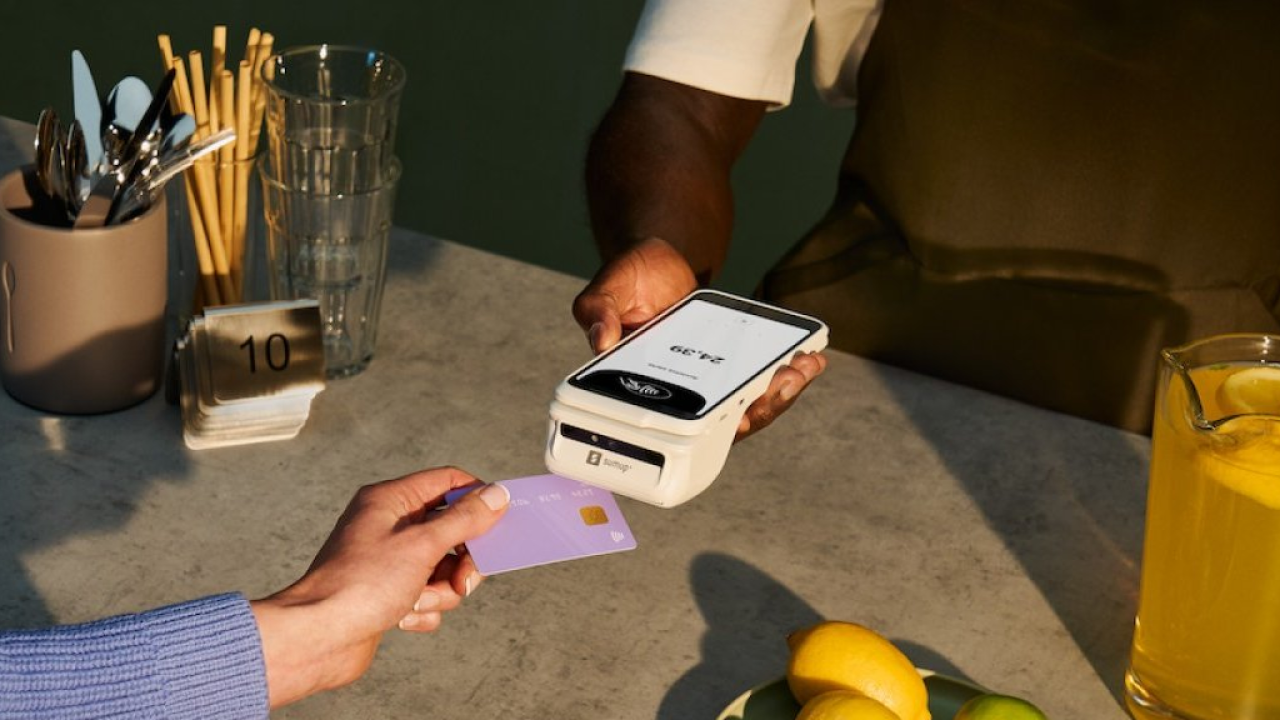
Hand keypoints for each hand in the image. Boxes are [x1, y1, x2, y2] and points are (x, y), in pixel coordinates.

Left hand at [250, 467, 508, 707]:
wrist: (319, 639)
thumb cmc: (361, 585)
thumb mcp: (423, 545)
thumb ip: (465, 519)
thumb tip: (496, 495)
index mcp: (391, 500)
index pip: (446, 482)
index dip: (476, 498)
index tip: (500, 519)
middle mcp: (388, 525)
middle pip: (450, 530)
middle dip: (461, 559)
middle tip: (462, 578)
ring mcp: (388, 560)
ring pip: (443, 567)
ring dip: (441, 590)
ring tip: (418, 601)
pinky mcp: (388, 592)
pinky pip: (428, 594)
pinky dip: (424, 608)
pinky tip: (403, 617)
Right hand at [573, 237, 826, 439]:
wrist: (657, 256)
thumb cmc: (627, 279)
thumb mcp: (606, 290)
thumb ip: (598, 311)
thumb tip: (601, 339)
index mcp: (646, 388)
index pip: (676, 423)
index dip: (710, 432)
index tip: (739, 420)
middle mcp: (681, 392)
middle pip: (723, 421)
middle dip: (760, 408)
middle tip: (783, 384)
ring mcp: (709, 380)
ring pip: (748, 403)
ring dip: (782, 392)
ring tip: (806, 368)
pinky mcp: (731, 362)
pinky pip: (760, 376)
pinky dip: (787, 370)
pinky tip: (810, 356)